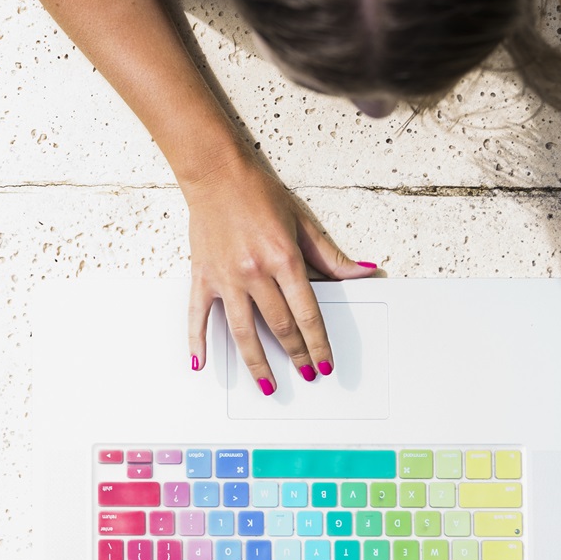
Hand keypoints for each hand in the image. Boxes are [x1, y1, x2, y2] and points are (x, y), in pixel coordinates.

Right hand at [182, 159, 377, 392]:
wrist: (216, 174)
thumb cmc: (258, 194)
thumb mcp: (301, 222)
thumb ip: (330, 256)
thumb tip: (363, 272)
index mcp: (283, 260)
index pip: (307, 314)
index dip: (318, 343)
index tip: (325, 362)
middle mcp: (254, 273)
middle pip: (279, 327)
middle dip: (296, 355)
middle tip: (306, 374)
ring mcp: (225, 278)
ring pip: (242, 331)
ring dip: (256, 363)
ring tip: (267, 385)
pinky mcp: (202, 276)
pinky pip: (197, 316)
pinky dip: (197, 341)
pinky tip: (201, 363)